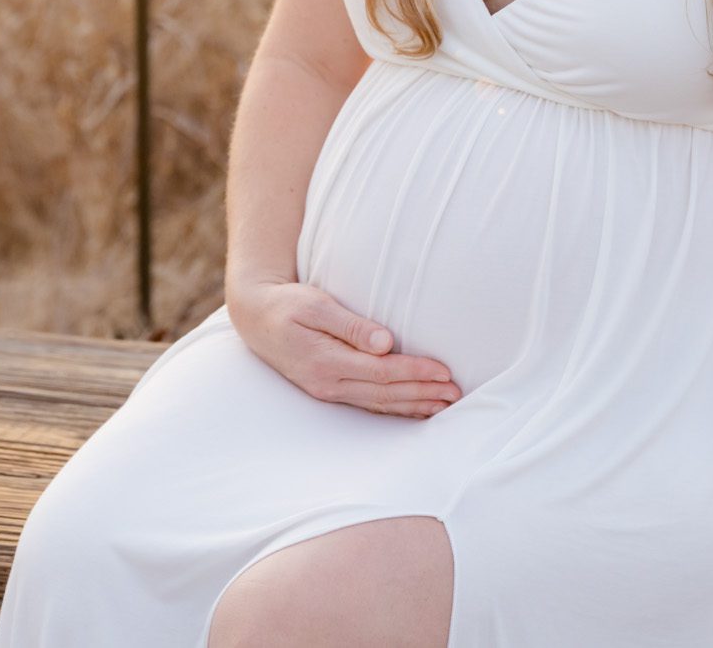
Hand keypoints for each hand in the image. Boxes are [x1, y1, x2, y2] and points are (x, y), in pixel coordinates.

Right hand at [228, 277, 461, 419]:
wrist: (256, 318)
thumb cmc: (288, 304)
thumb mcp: (316, 305)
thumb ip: (351, 325)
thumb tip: (386, 342)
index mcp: (326, 361)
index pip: (381, 371)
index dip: (415, 372)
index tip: (444, 371)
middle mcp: (328, 383)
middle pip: (385, 392)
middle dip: (423, 392)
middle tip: (456, 392)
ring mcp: (328, 391)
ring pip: (380, 403)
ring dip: (414, 404)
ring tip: (446, 404)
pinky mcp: (330, 390)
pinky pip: (369, 404)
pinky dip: (396, 407)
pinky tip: (416, 408)